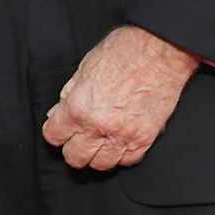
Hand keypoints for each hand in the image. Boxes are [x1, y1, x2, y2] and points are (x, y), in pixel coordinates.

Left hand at [42, 25, 197, 170]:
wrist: (160, 50)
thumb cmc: (124, 51)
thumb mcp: (85, 68)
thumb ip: (69, 95)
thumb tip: (58, 113)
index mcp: (78, 107)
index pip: (54, 136)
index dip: (56, 132)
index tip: (60, 129)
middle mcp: (98, 126)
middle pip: (75, 158)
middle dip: (73, 148)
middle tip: (79, 138)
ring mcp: (123, 135)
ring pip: (101, 164)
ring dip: (97, 154)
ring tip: (100, 142)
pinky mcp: (146, 138)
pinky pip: (128, 160)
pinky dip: (122, 154)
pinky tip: (120, 141)